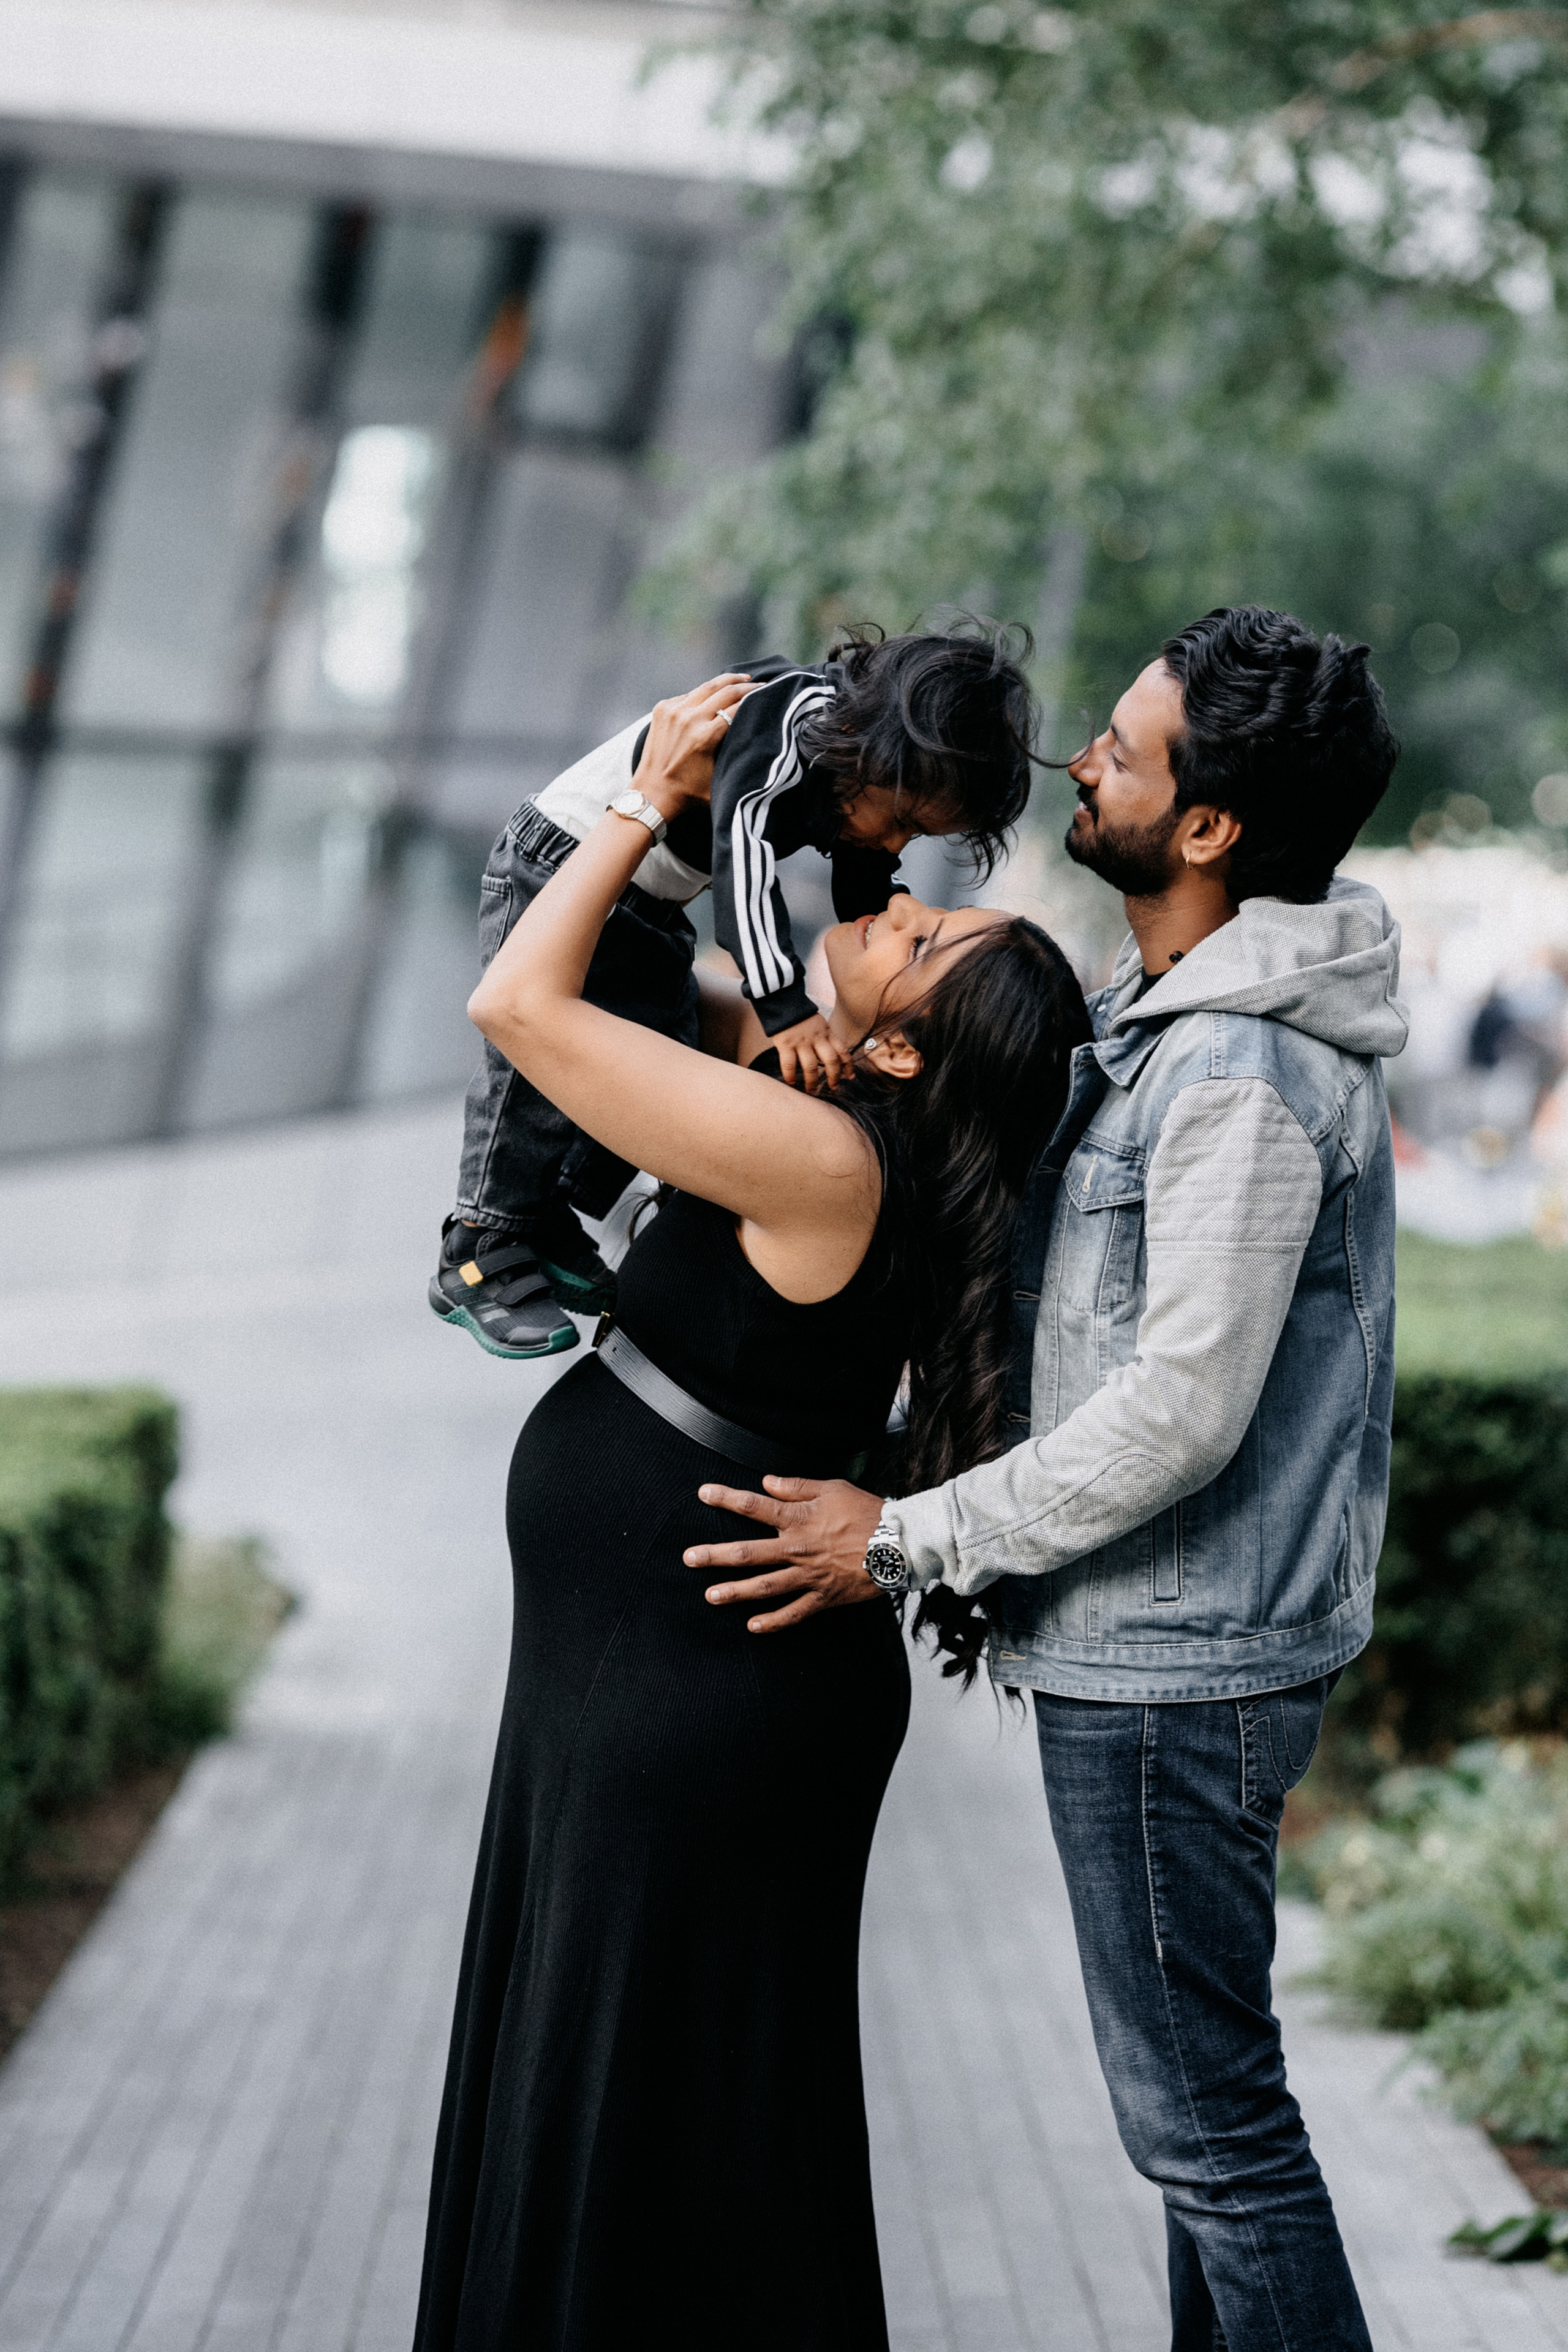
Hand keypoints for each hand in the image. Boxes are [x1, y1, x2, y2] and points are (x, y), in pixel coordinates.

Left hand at [634, 675, 750, 818]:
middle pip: (724, 690)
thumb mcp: (720, 778)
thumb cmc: (689, 792)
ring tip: (740, 679)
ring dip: (725, 681)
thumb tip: (758, 741)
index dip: (754, 697)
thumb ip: (737, 759)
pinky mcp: (662, 708)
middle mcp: (689, 719)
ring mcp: (673, 711)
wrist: (654, 792)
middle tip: (758, 683)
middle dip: (744, 685)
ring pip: (706, 687)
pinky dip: (702, 694)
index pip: (736, 707)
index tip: (766, 692)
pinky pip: (689, 695)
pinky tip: (712, 696)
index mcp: (705, 736)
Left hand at [685, 1476, 885, 1630]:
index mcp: (798, 1518)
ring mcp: (809, 1576)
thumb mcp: (833, 1488)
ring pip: (765, 1586)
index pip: (754, 1506)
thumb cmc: (868, 1511)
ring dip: (735, 1592)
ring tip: (710, 1596)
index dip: (726, 1498)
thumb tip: (767, 1482)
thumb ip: (797, 1487)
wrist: (899, 1544)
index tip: (703, 1493)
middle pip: (749, 1552)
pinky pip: (794, 1613)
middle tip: (689, 1558)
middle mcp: (797, 1548)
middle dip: (716, 1555)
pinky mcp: (823, 1596)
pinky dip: (774, 1622)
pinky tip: (753, 1626)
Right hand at [772, 1011, 847, 1093]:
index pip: (843, 1051)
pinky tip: (792, 1081)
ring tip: (812, 1090)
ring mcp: (801, 1042)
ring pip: (811, 1066)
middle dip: (834, 1076)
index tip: (850, 1077)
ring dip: (812, 1081)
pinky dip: (790, 1075)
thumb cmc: (801, 1016)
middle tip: (833, 1087)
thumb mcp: (820, 1024)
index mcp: (827, 1033)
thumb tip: (833, 1057)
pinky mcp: (785, 1044)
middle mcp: (817, 1038)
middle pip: (831, 1061)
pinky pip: (789, 1064)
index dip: (848, 1066)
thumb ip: (826, 1038)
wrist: (783, 1001)